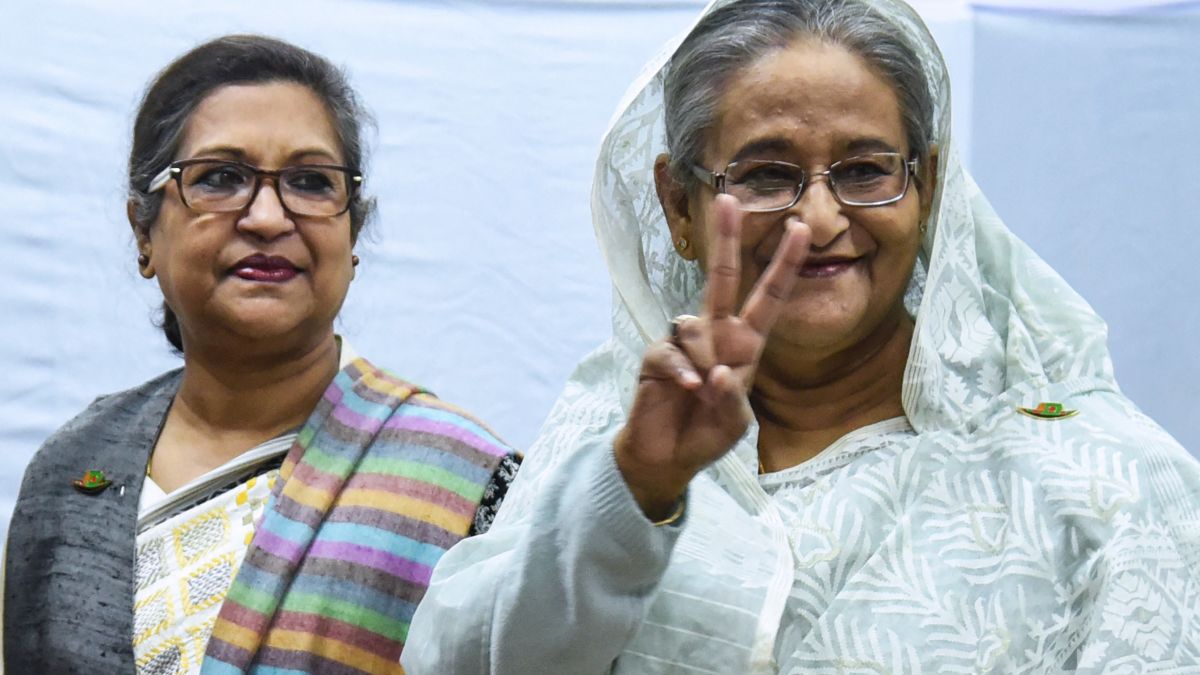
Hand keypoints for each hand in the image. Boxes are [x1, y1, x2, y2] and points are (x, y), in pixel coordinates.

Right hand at [615, 194, 811, 518]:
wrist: (666, 457)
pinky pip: (671, 352)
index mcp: (746, 345)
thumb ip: (731, 398)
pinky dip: (682, 372)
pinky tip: (688, 390)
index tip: (800, 229)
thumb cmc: (706, 435)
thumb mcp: (735, 423)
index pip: (769, 297)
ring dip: (703, 360)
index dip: (784, 264)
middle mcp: (716, 334)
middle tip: (728, 199)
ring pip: (695, 326)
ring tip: (701, 393)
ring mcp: (684, 343)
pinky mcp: (657, 356)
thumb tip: (714, 370)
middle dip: (726, 238)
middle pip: (723, 278)